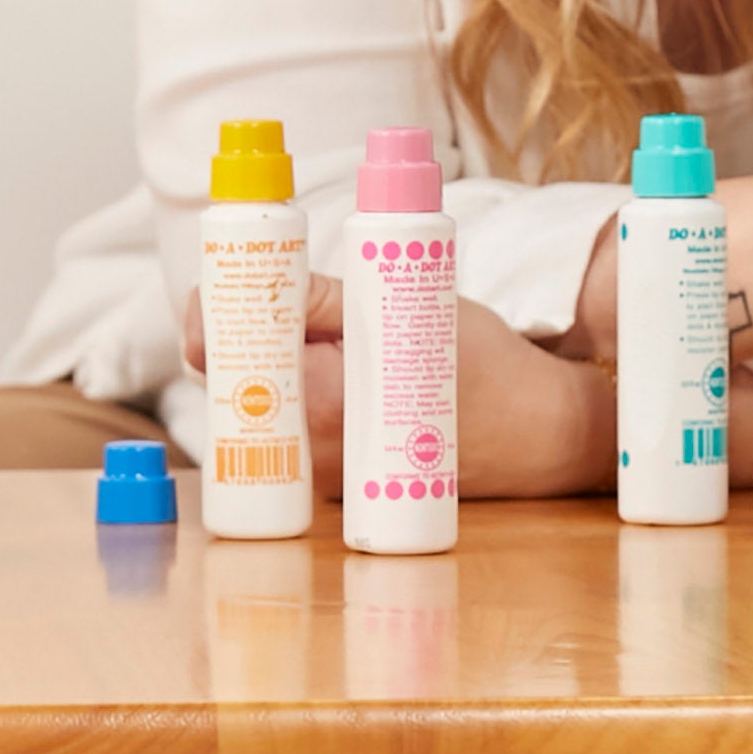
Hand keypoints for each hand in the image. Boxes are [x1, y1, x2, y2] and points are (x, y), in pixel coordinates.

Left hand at [249, 275, 612, 501]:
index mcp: (322, 403)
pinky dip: (298, 387)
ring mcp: (323, 473)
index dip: (215, 313)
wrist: (536, 433)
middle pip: (237, 382)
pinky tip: (325, 359)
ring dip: (269, 359)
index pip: (227, 358)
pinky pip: (297, 424)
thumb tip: (261, 277)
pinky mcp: (337, 476)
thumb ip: (324, 296)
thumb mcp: (403, 307)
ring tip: (298, 319)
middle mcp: (312, 450)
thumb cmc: (483, 366)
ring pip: (266, 404)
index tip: (228, 278)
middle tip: (261, 291)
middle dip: (240, 333)